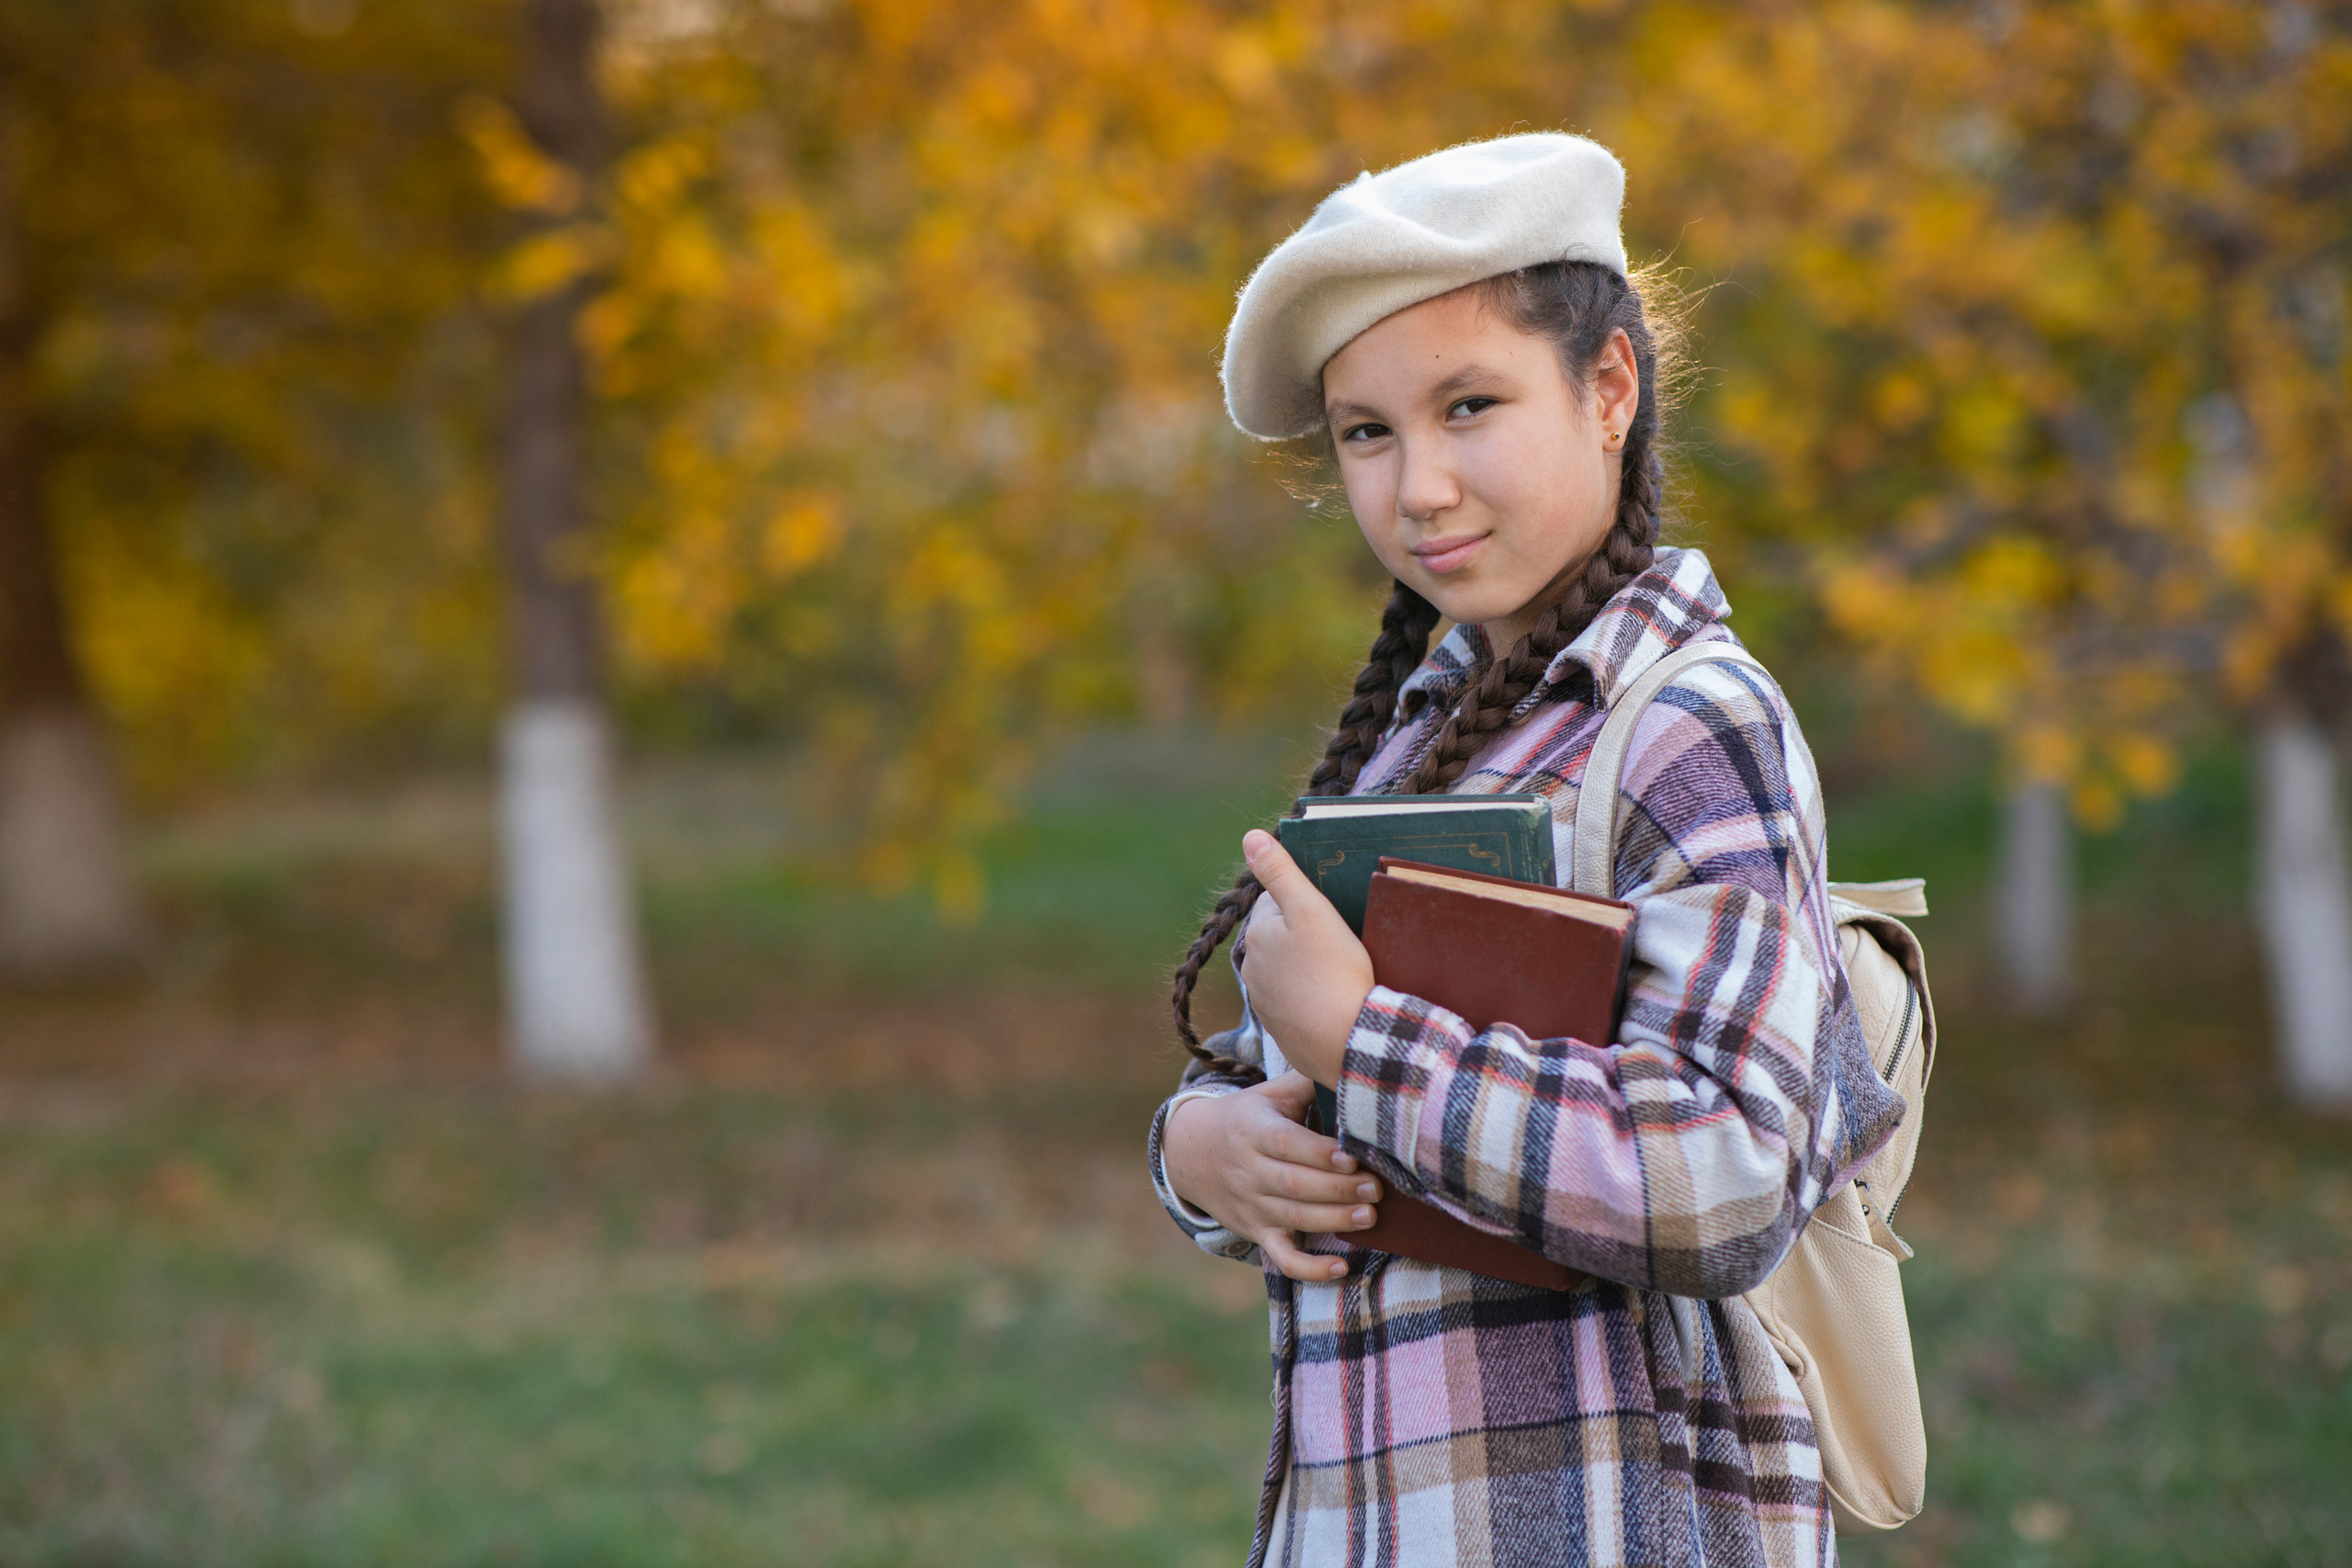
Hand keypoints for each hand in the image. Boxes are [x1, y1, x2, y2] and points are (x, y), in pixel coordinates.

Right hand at [1162, 1073, 1382, 1281]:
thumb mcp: (1268, 1094)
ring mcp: (1252, 1205)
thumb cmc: (1247, 1118)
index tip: (1353, 1156)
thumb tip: (1351, 1061)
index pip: (1287, 1144)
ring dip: (1332, 1221)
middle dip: (1336, 1189)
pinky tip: (1340, 1269)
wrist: (1191, 1153)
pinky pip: (1281, 1257)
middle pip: (1294, 1185)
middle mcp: (1250, 1171)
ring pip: (1293, 1218)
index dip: (1319, 1153)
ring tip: (1369, 1217)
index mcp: (1254, 1131)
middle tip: (1375, 1188)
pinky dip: (1309, 1268)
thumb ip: (1306, 1082)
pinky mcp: (1256, 1232)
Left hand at [1238, 829, 1374, 1088]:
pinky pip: (1296, 1002)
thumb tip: (1250, 837)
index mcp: (1257, 934)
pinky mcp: (1282, 1029)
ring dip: (1306, 967)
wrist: (1347, 1041)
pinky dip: (1311, 998)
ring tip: (1341, 972)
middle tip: (1341, 943)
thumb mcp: (1312, 910)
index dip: (1306, 902)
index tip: (1332, 915)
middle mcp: (1251, 968)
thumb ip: (1280, 872)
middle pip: (1280, 936)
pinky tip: (1335, 1000)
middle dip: (1303, 935)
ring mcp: (1265, 1002)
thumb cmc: (1334, 970)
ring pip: (1287, 969)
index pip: (1276, 901)